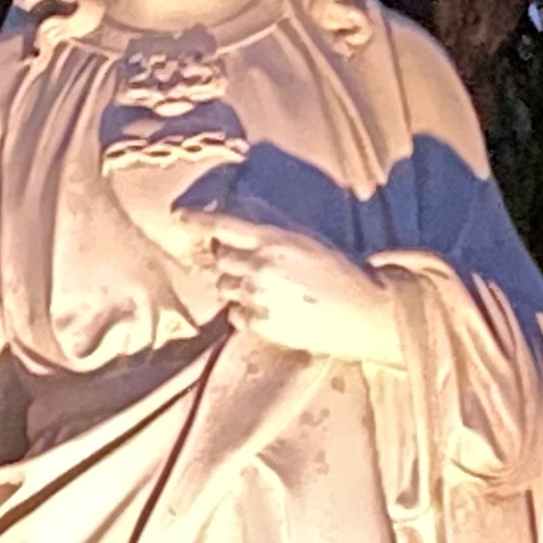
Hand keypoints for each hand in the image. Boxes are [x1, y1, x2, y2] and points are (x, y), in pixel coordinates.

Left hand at [186, 207, 402, 366]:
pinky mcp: (262, 325)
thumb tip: (242, 227)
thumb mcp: (307, 241)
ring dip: (237, 286)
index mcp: (273, 241)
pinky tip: (268, 309)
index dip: (198, 220)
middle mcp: (259, 267)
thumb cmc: (341, 273)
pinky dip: (244, 311)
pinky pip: (235, 315)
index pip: (223, 226)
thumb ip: (272, 234)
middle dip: (227, 259)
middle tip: (249, 265)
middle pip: (220, 258)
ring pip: (225, 288)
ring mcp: (258, 298)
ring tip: (265, 290)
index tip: (179, 216)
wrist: (363, 312)